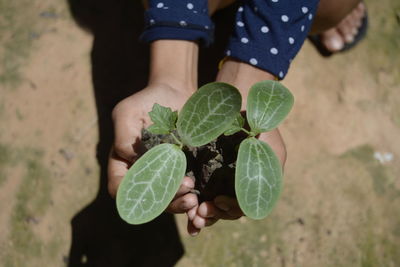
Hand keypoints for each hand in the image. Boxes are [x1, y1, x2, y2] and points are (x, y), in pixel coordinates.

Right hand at [108, 83, 193, 195]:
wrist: (176, 93)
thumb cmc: (147, 102)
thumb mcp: (128, 112)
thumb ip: (123, 137)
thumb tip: (131, 160)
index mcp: (124, 163)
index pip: (119, 188)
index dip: (130, 195)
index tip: (148, 190)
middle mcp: (144, 174)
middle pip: (148, 198)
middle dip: (165, 201)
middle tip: (182, 190)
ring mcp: (165, 175)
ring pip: (168, 200)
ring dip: (179, 203)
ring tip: (192, 197)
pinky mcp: (184, 172)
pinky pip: (186, 192)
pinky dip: (192, 199)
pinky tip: (201, 198)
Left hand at [187, 59, 287, 233]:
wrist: (238, 96)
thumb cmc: (256, 117)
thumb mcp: (267, 141)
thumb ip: (266, 167)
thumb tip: (253, 200)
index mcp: (254, 179)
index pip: (244, 205)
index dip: (231, 209)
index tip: (218, 201)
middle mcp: (238, 181)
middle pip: (226, 209)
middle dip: (214, 214)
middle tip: (200, 214)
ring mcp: (222, 175)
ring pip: (212, 202)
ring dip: (203, 211)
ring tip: (191, 214)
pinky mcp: (207, 168)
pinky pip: (200, 188)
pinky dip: (194, 199)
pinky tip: (186, 203)